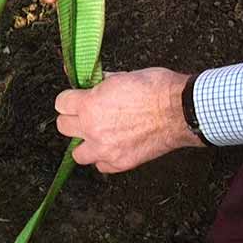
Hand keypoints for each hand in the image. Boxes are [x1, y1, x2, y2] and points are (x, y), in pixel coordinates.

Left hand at [54, 68, 202, 172]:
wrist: (181, 110)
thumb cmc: (158, 90)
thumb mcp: (124, 76)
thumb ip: (102, 84)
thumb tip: (94, 82)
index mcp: (89, 105)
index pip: (61, 103)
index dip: (69, 99)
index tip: (74, 99)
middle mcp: (92, 129)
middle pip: (63, 127)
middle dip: (73, 119)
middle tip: (85, 116)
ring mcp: (104, 149)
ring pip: (77, 153)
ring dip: (84, 144)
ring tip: (97, 136)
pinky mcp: (119, 162)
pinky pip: (100, 166)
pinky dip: (104, 158)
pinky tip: (113, 148)